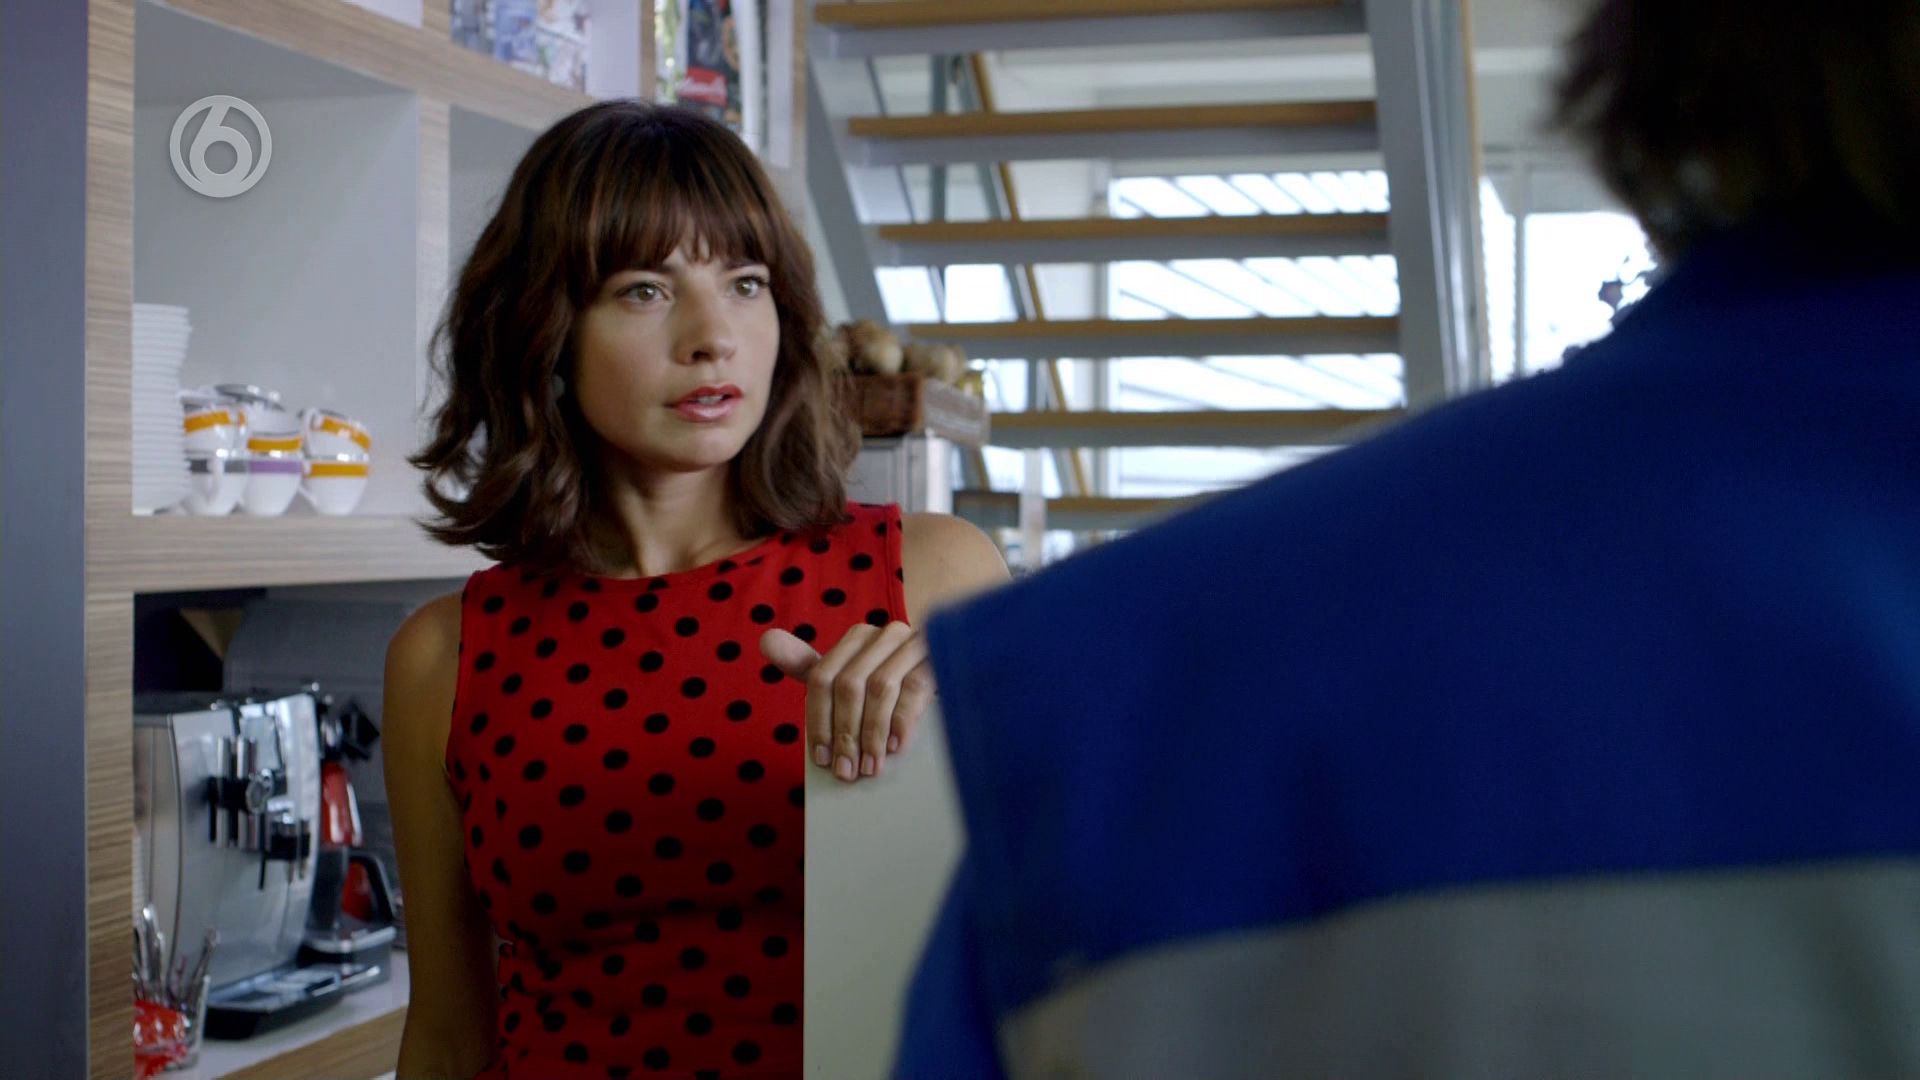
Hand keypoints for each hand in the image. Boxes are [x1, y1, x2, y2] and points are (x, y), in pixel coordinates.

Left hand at [759, 622, 934, 783]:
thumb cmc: (894, 681)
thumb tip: (766, 641)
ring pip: (881, 688)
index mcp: (856, 637)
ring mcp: (913, 642)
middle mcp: (882, 634)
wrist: (956, 666)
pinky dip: (902, 721)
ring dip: (872, 734)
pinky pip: (915, 689)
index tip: (822, 759)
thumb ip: (810, 665)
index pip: (822, 678)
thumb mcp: (850, 674)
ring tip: (870, 769)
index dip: (818, 721)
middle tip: (846, 773)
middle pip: (849, 685)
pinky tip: (896, 748)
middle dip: (845, 734)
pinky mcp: (940, 657)